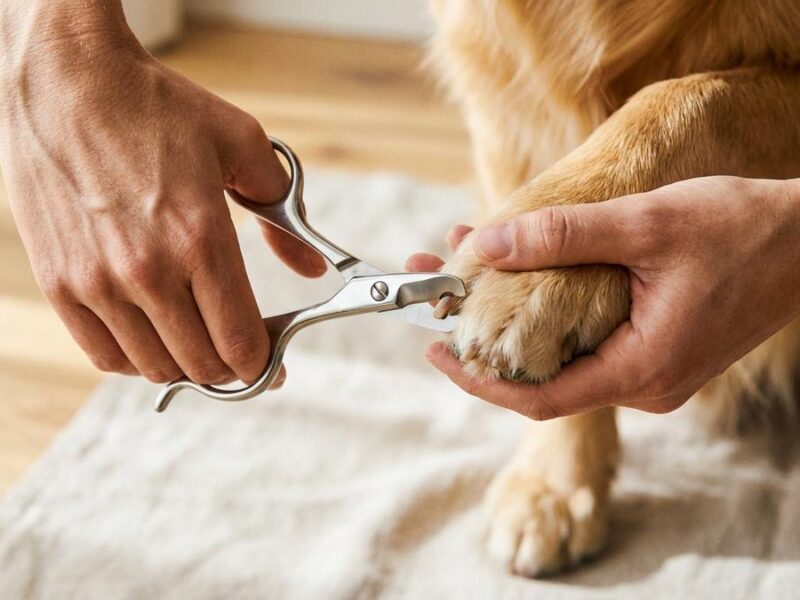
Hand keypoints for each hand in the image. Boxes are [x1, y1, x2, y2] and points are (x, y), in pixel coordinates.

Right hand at [0, 9, 324, 383]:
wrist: (69, 81)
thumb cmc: (158, 109)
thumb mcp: (242, 146)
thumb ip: (284, 217)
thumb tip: (311, 266)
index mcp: (201, 237)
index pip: (241, 341)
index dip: (264, 365)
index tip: (272, 365)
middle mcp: (148, 270)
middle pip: (203, 365)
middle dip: (233, 369)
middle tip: (240, 352)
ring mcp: (98, 281)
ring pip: (155, 368)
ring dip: (186, 366)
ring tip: (198, 342)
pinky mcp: (60, 282)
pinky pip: (104, 355)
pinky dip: (136, 359)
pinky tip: (154, 338)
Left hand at [408, 176, 799, 417]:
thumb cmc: (744, 231)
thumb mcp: (647, 225)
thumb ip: (565, 235)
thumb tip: (488, 242)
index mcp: (640, 370)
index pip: (536, 399)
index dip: (478, 381)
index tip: (435, 351)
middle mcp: (644, 384)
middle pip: (544, 374)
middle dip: (487, 333)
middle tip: (442, 289)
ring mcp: (652, 370)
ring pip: (566, 351)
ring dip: (517, 309)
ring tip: (475, 257)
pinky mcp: (657, 349)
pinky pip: (591, 337)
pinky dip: (553, 305)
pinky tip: (528, 260)